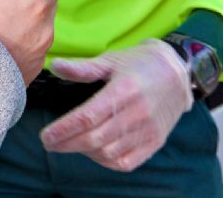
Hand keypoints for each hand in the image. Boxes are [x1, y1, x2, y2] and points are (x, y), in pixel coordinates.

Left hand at [40, 39, 192, 171]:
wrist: (177, 72)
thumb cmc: (139, 64)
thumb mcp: (110, 60)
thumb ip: (82, 67)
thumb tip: (55, 66)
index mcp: (123, 90)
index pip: (87, 117)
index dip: (63, 130)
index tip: (45, 137)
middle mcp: (137, 113)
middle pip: (95, 138)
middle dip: (67, 144)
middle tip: (50, 143)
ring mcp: (148, 130)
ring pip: (108, 153)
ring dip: (84, 152)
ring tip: (70, 143)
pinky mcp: (155, 141)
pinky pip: (126, 162)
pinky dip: (106, 162)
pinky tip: (94, 151)